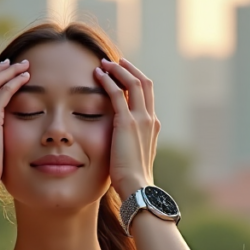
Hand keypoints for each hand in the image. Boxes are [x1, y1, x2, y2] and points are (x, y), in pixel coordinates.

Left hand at [94, 57, 160, 199]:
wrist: (136, 188)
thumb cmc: (131, 180)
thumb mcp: (132, 158)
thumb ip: (128, 145)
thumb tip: (118, 144)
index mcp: (152, 126)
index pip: (147, 96)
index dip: (136, 81)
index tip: (123, 74)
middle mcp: (150, 119)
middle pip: (144, 83)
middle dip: (129, 69)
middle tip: (115, 61)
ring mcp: (140, 119)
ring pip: (133, 83)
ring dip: (118, 70)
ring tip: (104, 63)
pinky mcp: (126, 122)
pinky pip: (118, 93)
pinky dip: (108, 80)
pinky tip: (97, 75)